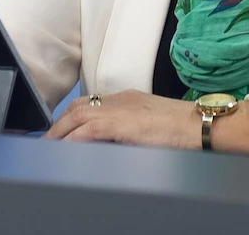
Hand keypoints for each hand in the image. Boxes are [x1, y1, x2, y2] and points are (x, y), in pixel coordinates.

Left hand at [44, 89, 198, 149]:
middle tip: (47, 139)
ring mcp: (119, 109)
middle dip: (60, 123)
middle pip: (79, 106)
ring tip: (48, 146)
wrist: (200, 124)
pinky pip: (86, 131)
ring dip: (59, 132)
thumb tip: (119, 143)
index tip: (63, 128)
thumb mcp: (153, 125)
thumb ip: (133, 130)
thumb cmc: (185, 129)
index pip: (92, 102)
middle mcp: (120, 100)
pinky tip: (63, 149)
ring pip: (77, 116)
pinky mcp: (119, 123)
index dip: (74, 115)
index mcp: (129, 99)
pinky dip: (71, 139)